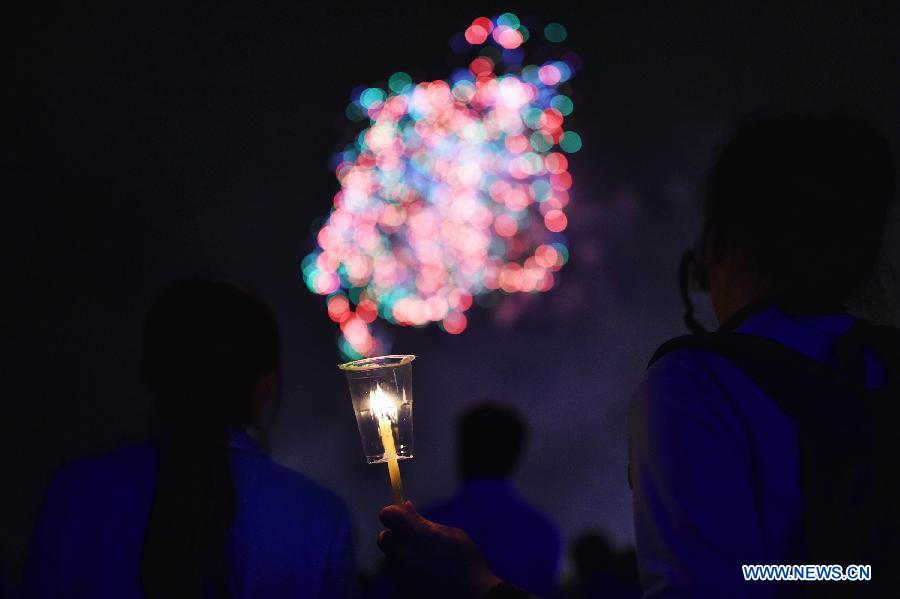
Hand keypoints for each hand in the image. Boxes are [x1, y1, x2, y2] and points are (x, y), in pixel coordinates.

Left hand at [378, 501, 502, 597]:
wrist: (475, 598)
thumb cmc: (468, 562)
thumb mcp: (452, 535)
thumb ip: (424, 521)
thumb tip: (406, 505)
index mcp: (418, 534)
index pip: (387, 514)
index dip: (393, 514)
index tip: (402, 517)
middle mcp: (404, 554)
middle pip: (384, 538)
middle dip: (395, 537)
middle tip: (415, 543)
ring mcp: (401, 576)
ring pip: (391, 560)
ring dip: (402, 559)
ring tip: (426, 566)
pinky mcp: (402, 593)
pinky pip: (398, 579)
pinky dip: (408, 578)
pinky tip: (426, 580)